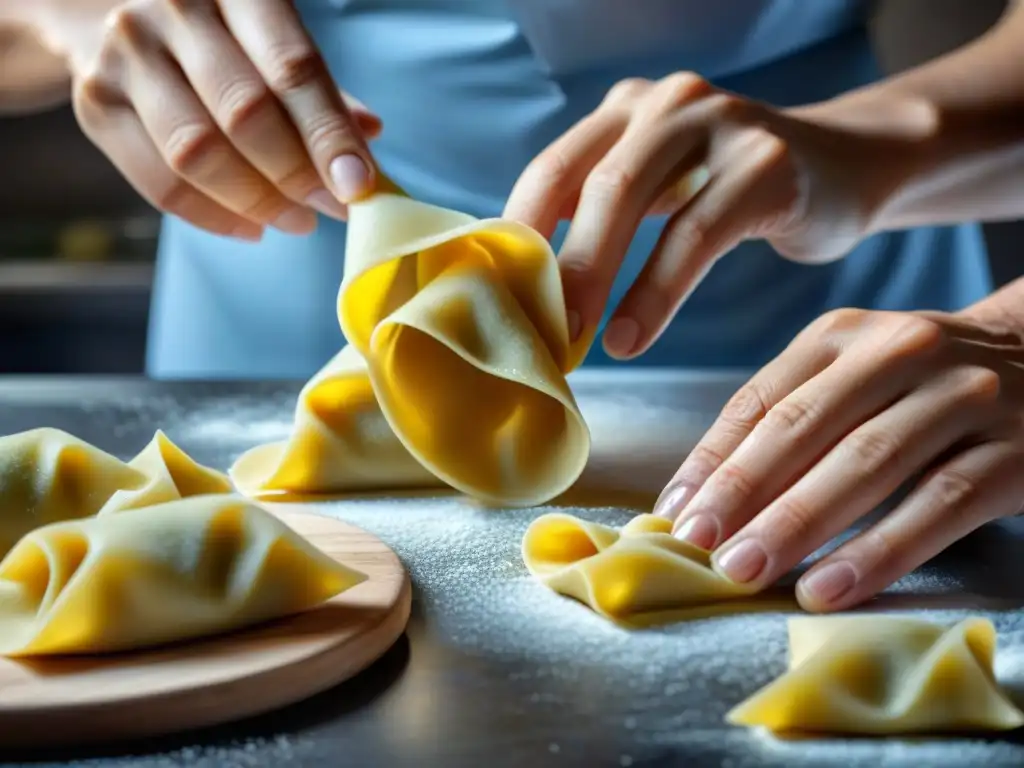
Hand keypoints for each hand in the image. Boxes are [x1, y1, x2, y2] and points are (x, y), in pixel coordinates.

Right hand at [28, 0, 381, 239]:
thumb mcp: (270, 35)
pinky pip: (160, 184)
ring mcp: (126, 55)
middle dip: (297, 175)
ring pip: (198, 153)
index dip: (329, 135)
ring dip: (257, 202)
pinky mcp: (96, 103)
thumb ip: (315, 87)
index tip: (359, 186)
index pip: (292, 68)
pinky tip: (251, 226)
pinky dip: (214, 217)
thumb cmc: (218, 31)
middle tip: (330, 209)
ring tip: (296, 220)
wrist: (105, 6)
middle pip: (244, 114)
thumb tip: (368, 136)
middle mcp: (175, 10)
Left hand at [503, 73, 893, 357]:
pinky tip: (632, 336)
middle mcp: (664, 103)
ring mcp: (716, 122)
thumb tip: (530, 288)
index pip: (551, 169)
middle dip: (552, 265)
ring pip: (629, 201)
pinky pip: (694, 234)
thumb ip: (602, 212)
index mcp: (626, 112)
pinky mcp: (765, 161)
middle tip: (531, 331)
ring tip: (573, 341)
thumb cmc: (736, 192)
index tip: (496, 300)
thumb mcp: (663, 186)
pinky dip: (657, 294)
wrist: (847, 167)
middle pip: (585, 183)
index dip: (516, 237)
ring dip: (594, 279)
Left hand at [654, 307, 1023, 611]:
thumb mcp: (852, 375)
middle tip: (696, 546)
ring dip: (797, 523)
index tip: (671, 514)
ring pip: (865, 464)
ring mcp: (962, 397)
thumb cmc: (922, 384)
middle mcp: (900, 352)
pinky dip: (879, 551)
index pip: (760, 401)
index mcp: (842, 336)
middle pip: (803, 429)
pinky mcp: (1015, 450)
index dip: (710, 460)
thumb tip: (703, 493)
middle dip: (741, 492)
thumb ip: (788, 417)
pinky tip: (828, 588)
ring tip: (745, 570)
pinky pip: (938, 504)